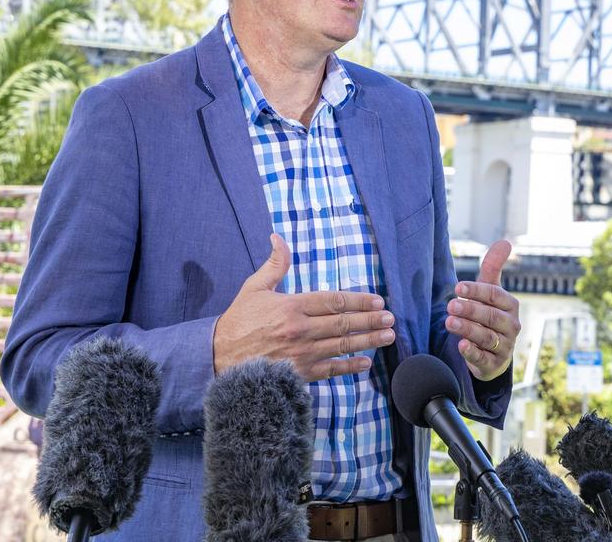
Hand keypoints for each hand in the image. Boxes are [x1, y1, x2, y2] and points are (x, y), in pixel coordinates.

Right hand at [213, 233, 395, 380]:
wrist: (219, 359)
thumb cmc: (238, 322)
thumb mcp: (254, 288)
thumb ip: (274, 264)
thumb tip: (277, 237)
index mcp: (291, 306)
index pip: (334, 301)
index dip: (359, 300)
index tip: (378, 301)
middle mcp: (300, 330)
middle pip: (343, 324)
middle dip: (370, 320)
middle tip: (391, 318)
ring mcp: (301, 354)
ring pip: (342, 346)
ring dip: (368, 341)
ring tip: (388, 336)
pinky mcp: (299, 374)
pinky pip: (331, 370)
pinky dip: (350, 367)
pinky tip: (366, 362)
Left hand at [445, 239, 520, 381]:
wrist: (493, 352)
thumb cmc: (489, 314)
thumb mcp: (490, 291)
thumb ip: (493, 268)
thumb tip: (506, 241)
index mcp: (510, 305)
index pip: (495, 295)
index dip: (477, 290)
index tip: (458, 287)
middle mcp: (511, 326)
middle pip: (491, 316)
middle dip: (470, 310)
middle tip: (450, 305)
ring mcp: (504, 346)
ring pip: (486, 337)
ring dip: (468, 329)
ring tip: (449, 322)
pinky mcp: (494, 364)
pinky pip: (484, 358)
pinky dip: (472, 353)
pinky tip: (461, 346)